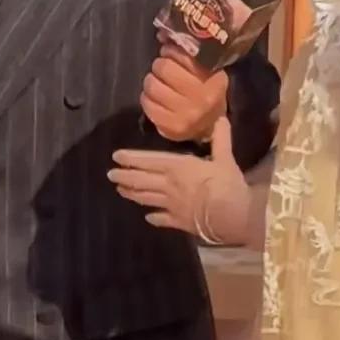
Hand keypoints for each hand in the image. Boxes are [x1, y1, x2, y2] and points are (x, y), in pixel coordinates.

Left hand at [109, 116, 250, 243]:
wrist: (229, 215)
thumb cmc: (226, 183)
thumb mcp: (225, 158)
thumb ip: (220, 138)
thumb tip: (221, 118)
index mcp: (177, 167)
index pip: (149, 161)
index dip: (132, 158)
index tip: (116, 156)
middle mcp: (168, 185)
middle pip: (141, 180)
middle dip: (124, 176)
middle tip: (110, 175)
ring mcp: (171, 205)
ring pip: (146, 198)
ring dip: (132, 194)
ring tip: (121, 191)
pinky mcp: (178, 221)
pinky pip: (162, 219)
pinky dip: (154, 217)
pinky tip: (148, 217)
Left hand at [141, 44, 227, 143]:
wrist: (208, 128)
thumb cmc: (205, 92)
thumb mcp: (206, 71)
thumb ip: (187, 52)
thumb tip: (162, 34)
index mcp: (214, 80)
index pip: (184, 54)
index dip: (171, 51)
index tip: (169, 52)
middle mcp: (202, 98)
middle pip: (164, 67)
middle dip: (160, 66)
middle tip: (163, 70)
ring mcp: (186, 115)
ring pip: (152, 84)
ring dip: (152, 81)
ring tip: (159, 85)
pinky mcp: (171, 128)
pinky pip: (146, 103)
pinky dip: (147, 98)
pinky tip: (155, 99)